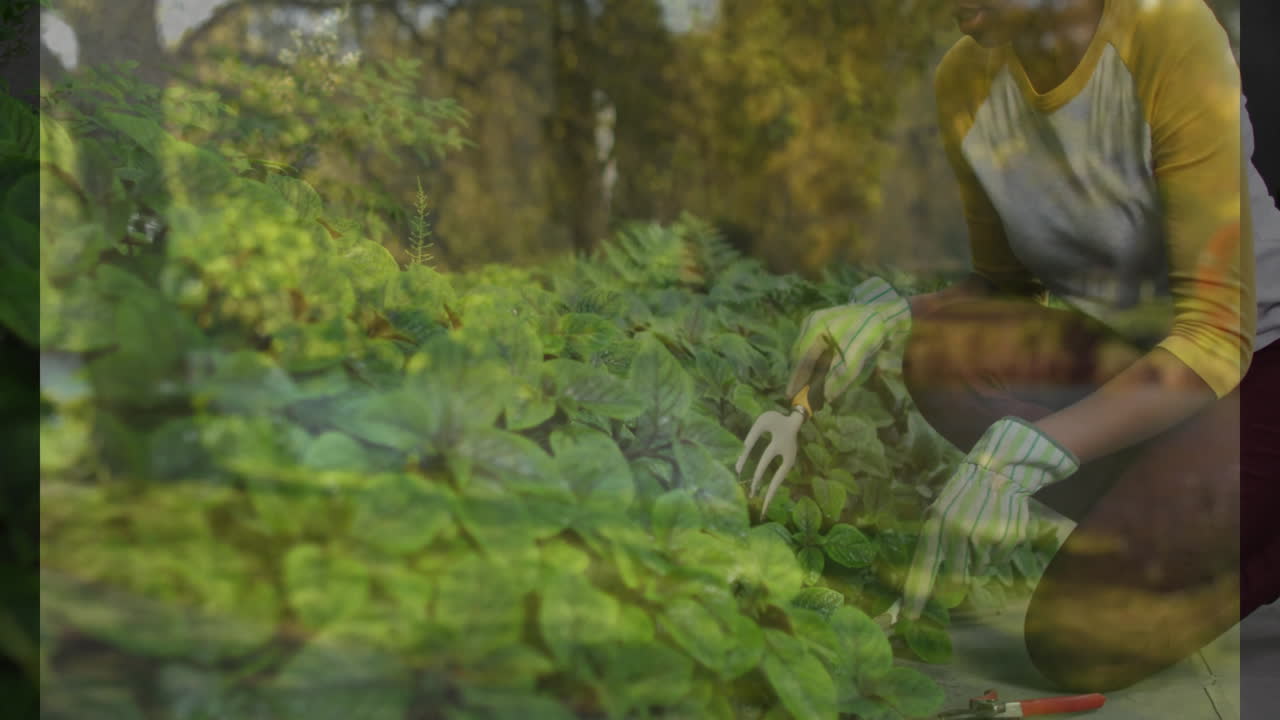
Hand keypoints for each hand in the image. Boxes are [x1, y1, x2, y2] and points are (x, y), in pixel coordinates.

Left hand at [735, 403, 807, 517]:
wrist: (795, 420)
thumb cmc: (777, 419)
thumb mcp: (763, 421)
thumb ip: (752, 435)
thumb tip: (742, 451)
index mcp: (781, 444)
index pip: (765, 459)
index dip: (753, 467)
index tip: (738, 472)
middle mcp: (788, 457)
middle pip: (778, 478)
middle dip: (768, 491)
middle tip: (758, 503)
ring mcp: (790, 461)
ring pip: (779, 481)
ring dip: (771, 494)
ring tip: (765, 508)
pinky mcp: (788, 463)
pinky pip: (779, 478)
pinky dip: (773, 487)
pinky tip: (767, 497)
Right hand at [785, 277, 910, 404]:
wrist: (885, 314)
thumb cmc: (870, 331)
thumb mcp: (857, 354)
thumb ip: (841, 375)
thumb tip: (826, 397)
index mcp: (815, 327)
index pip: (801, 358)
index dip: (796, 379)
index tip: (790, 396)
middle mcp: (811, 323)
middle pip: (800, 355)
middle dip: (801, 377)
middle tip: (800, 396)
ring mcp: (816, 322)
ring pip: (805, 352)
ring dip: (807, 371)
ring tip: (810, 388)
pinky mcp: (823, 325)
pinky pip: (813, 348)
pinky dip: (815, 363)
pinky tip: (819, 374)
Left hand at [900, 416, 1078, 619]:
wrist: (998, 471)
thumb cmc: (962, 494)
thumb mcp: (938, 509)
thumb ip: (933, 540)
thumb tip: (930, 577)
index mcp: (935, 526)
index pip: (922, 568)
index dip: (916, 595)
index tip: (909, 617)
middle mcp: (957, 534)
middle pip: (955, 578)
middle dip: (958, 577)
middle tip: (965, 555)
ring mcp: (984, 537)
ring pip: (979, 570)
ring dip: (979, 559)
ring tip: (981, 531)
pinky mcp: (1006, 539)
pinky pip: (999, 561)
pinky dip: (998, 552)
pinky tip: (997, 529)